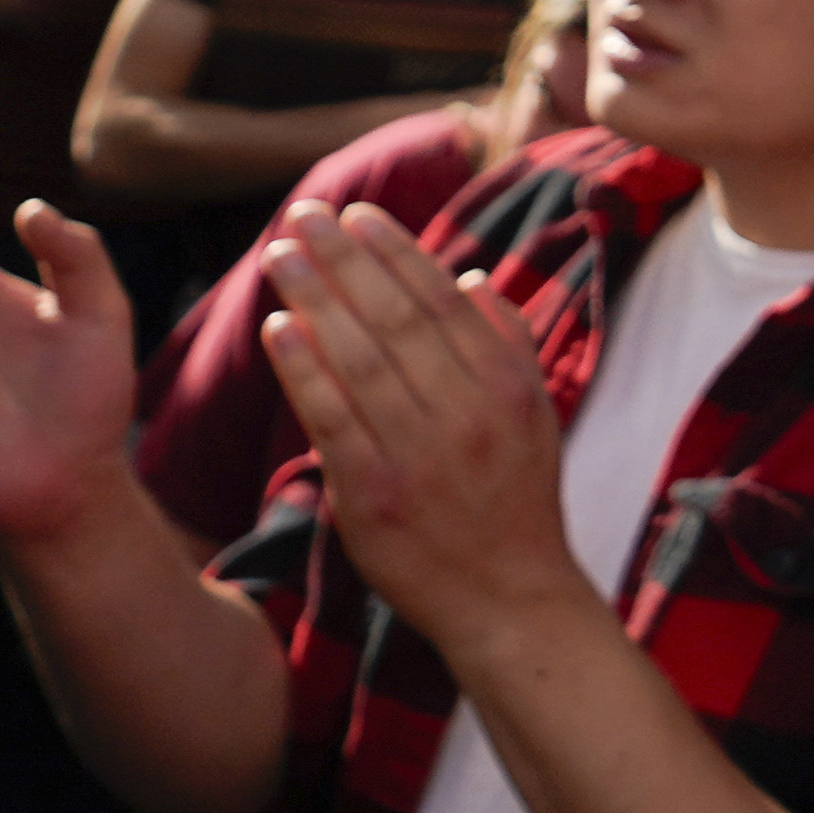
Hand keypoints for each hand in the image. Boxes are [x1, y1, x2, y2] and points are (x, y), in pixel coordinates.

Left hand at [255, 202, 588, 651]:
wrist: (510, 599)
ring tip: (279, 254)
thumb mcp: (536, 417)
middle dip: (344, 259)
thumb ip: (508, 344)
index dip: (396, 251)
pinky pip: (332, 419)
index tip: (358, 214)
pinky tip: (277, 329)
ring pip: (359, 359)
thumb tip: (471, 277)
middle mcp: (467, 413)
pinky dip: (303, 371)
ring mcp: (420, 455)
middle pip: (395, 318)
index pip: (443, 300)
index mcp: (506, 387)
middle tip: (304, 214)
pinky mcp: (374, 495)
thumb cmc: (518, 503)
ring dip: (314, 298)